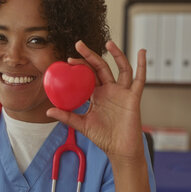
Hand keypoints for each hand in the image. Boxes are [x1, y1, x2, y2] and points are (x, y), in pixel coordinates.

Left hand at [46, 40, 145, 163]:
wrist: (119, 149)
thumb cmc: (103, 137)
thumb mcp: (82, 125)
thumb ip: (67, 116)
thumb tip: (48, 110)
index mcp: (97, 95)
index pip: (87, 75)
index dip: (80, 66)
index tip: (69, 59)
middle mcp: (110, 90)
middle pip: (101, 67)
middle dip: (91, 55)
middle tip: (79, 44)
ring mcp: (122, 92)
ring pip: (121, 68)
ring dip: (117, 54)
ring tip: (109, 42)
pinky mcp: (133, 97)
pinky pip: (139, 79)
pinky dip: (141, 65)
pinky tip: (142, 52)